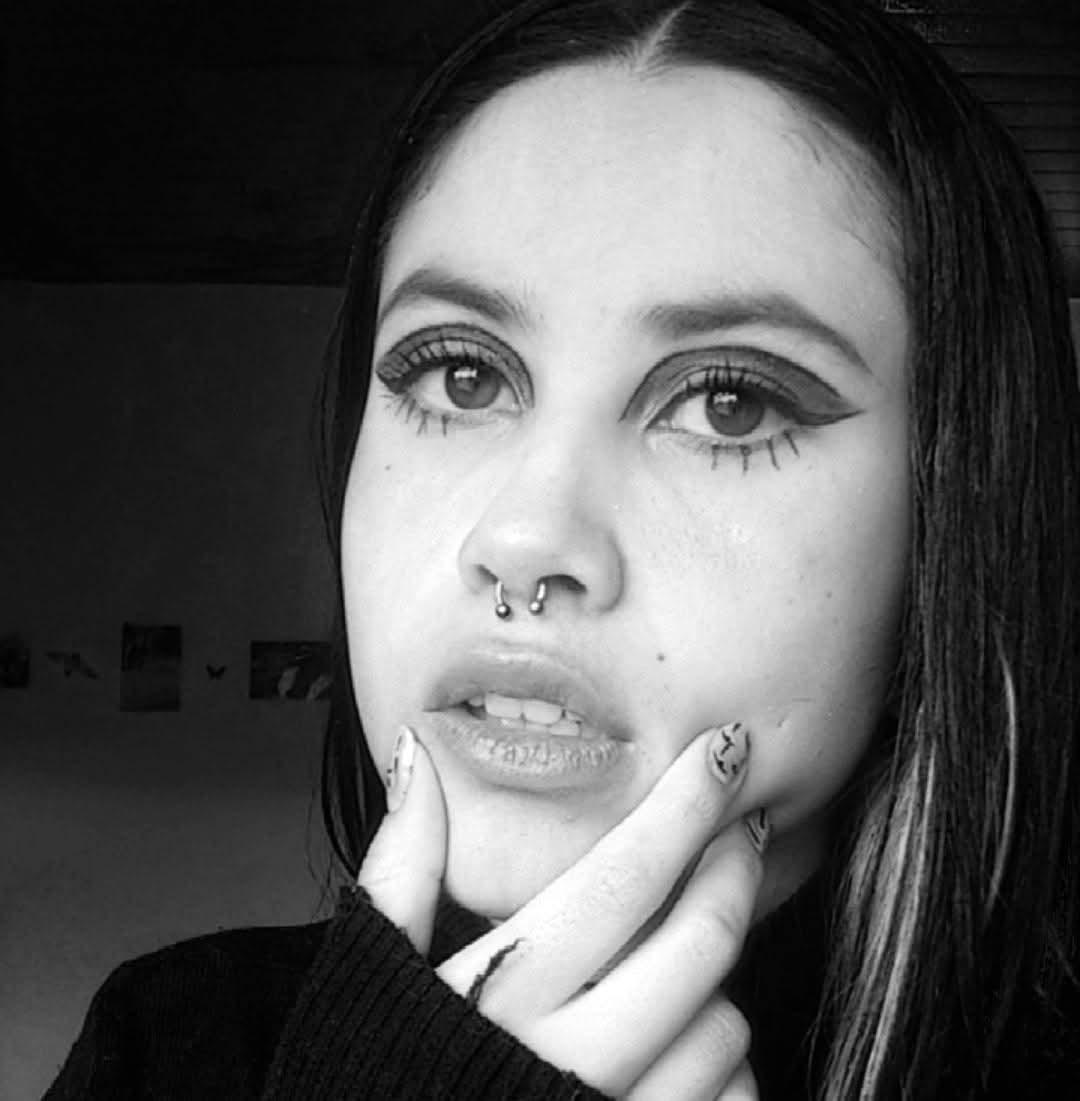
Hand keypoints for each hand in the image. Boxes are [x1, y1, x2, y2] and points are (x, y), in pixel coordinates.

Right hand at [358, 722, 767, 1100]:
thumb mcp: (372, 973)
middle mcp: (570, 1058)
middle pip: (698, 941)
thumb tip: (416, 756)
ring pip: (726, 1025)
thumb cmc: (376, 1077)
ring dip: (716, 984)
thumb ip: (400, 865)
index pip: (623, 875)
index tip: (726, 750)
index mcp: (505, 993)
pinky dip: (720, 1071)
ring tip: (676, 968)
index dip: (685, 803)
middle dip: (732, 869)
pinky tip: (673, 1055)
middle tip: (740, 834)